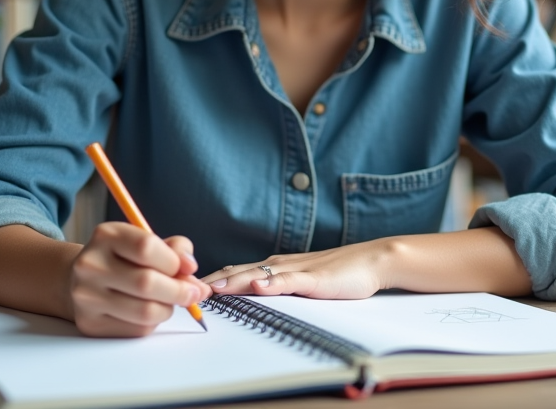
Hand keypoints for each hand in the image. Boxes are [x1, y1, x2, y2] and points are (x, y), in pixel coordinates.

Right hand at [69, 222, 212, 336]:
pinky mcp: (90, 323)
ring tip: (170, 302)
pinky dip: (153, 322)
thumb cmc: (124, 259)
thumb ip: (174, 250)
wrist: (81, 280)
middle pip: (146, 282)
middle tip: (194, 293)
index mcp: (107, 236)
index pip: (146, 248)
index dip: (174, 262)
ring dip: (168, 309)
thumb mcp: (146, 241)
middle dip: (180, 291)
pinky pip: (137, 329)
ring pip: (145, 311)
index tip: (188, 268)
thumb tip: (191, 270)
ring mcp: (87, 296)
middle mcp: (91, 265)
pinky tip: (150, 311)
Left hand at [201, 240, 392, 299]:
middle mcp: (279, 264)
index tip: (187, 288)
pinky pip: (290, 281)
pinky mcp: (314, 278)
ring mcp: (296, 269)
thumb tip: (249, 294)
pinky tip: (259, 286)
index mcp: (274, 266)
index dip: (211, 280)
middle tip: (185, 288)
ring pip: (258, 274)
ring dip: (233, 281)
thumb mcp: (299, 280)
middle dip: (212, 281)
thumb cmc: (337, 272)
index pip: (234, 272)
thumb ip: (276, 286)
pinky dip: (272, 283)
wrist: (370, 260)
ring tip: (212, 288)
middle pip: (238, 272)